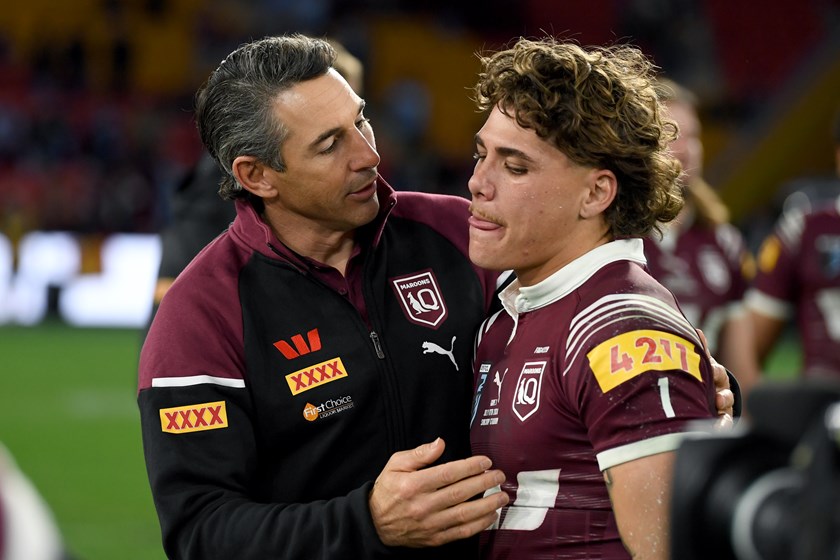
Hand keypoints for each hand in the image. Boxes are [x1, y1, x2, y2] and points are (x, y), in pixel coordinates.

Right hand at [369, 438, 508, 547]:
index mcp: (413, 485)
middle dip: (484, 483)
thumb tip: (440, 443)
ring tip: (502, 496)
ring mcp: (430, 524)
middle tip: (499, 475)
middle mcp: (423, 505)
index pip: (448, 474)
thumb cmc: (388, 490)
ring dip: (487, 505)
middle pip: (460, 493)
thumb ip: (419, 454)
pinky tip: (491, 515)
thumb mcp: (396, 464)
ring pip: (464, 514)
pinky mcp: (435, 538)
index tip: (485, 461)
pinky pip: (461, 532)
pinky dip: (479, 525)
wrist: (375, 523)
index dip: (470, 467)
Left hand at [697, 329, 733, 429]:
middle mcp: (722, 393)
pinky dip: (722, 427)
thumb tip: (697, 331)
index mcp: (716, 378)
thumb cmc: (703, 378)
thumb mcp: (702, 365)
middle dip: (723, 396)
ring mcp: (722, 409)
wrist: (706, 398)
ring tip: (719, 419)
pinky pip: (724, 425)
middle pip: (726, 394)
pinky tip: (718, 430)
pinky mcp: (720, 422)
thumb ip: (700, 351)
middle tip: (717, 400)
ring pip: (726, 411)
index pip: (718, 373)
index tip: (713, 371)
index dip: (716, 372)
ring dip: (723, 415)